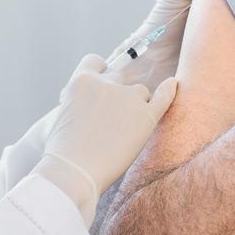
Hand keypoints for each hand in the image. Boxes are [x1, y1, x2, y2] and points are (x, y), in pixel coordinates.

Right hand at [34, 55, 177, 224]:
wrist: (74, 172)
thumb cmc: (64, 152)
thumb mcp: (62, 116)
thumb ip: (79, 103)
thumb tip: (94, 105)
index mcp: (82, 81)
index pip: (96, 62)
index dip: (100, 74)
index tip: (101, 86)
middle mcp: (106, 83)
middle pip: (119, 79)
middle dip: (116, 95)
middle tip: (109, 122)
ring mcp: (128, 98)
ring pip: (140, 92)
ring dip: (135, 105)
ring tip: (123, 132)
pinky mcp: (146, 116)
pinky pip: (163, 97)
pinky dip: (168, 90)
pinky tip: (172, 84)